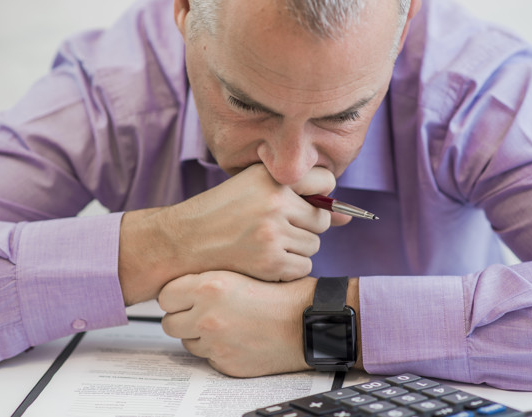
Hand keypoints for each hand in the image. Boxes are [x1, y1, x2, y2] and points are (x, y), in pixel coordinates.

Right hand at [119, 164, 334, 303]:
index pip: (326, 182)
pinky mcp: (270, 262)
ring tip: (266, 243)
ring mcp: (273, 234)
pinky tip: (265, 260)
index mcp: (271, 178)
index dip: (318, 196)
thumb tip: (347, 216)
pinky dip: (288, 268)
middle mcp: (275, 202)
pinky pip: (302, 267)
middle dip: (305, 226)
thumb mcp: (254, 189)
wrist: (184, 241)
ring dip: (296, 248)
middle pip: (321, 220)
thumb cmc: (220, 212)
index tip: (303, 204)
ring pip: (313, 246)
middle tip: (276, 228)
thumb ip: (300, 196)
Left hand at [158, 271, 316, 376]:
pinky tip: (237, 338)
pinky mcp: (225, 364)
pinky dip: (218, 351)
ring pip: (187, 342)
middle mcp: (207, 316)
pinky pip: (208, 358)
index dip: (175, 296)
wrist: (307, 322)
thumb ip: (210, 279)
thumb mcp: (243, 271)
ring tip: (226, 324)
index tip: (183, 297)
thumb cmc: (283, 294)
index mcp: (209, 287)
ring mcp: (215, 343)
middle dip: (182, 318)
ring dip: (199, 336)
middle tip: (201, 313)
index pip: (165, 296)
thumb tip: (184, 285)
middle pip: (169, 323)